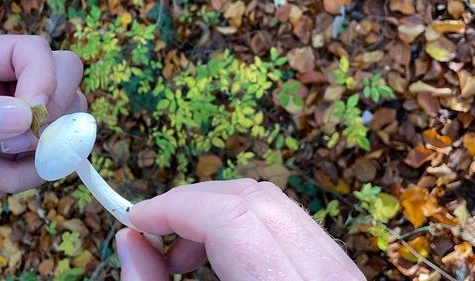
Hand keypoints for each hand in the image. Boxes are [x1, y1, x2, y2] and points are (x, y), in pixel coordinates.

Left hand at [0, 35, 86, 279]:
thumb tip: (23, 113)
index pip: (30, 50)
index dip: (42, 76)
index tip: (32, 111)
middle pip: (64, 75)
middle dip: (53, 111)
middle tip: (20, 141)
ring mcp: (12, 125)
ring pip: (68, 117)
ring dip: (45, 147)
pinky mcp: (20, 161)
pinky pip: (54, 159)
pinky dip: (30, 175)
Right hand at [115, 179, 365, 279]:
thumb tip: (129, 239)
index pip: (234, 219)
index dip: (176, 208)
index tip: (136, 219)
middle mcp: (328, 277)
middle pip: (257, 201)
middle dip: (194, 206)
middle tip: (156, 238)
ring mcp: (344, 274)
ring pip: (278, 206)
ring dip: (221, 215)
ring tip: (184, 258)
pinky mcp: (343, 274)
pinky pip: (294, 227)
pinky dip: (250, 229)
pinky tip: (224, 260)